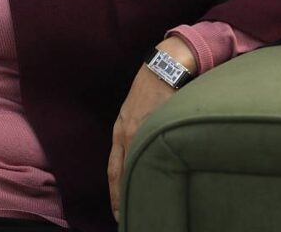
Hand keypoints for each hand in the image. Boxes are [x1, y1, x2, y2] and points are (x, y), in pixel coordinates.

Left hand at [107, 37, 196, 222]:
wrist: (166, 65)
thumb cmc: (153, 85)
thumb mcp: (136, 109)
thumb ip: (136, 128)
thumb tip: (140, 147)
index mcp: (121, 129)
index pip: (114, 168)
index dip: (114, 189)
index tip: (116, 208)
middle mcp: (127, 132)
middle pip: (120, 173)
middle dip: (120, 197)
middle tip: (122, 218)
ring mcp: (142, 130)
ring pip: (135, 167)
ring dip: (135, 190)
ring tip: (138, 211)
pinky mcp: (157, 125)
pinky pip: (154, 154)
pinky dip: (154, 173)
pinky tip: (158, 186)